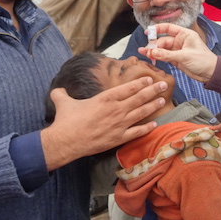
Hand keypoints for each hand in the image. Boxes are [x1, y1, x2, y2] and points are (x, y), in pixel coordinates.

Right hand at [41, 77, 166, 170]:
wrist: (66, 140)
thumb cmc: (66, 120)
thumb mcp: (63, 102)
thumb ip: (62, 94)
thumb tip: (57, 90)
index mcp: (105, 98)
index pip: (127, 88)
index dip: (140, 83)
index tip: (149, 78)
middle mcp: (115, 109)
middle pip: (139, 98)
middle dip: (153, 90)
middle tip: (164, 84)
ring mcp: (119, 124)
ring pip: (141, 113)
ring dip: (152, 105)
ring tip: (162, 99)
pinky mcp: (118, 138)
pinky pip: (137, 132)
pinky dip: (146, 128)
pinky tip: (155, 123)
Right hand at [141, 23, 217, 81]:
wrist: (210, 73)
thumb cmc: (203, 60)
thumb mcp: (185, 56)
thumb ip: (168, 54)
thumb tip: (153, 52)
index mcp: (185, 35)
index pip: (169, 28)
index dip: (158, 29)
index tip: (148, 32)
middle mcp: (180, 41)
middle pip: (163, 40)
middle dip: (154, 45)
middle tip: (147, 50)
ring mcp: (177, 50)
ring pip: (162, 49)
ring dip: (154, 51)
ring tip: (144, 53)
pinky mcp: (176, 59)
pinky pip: (164, 56)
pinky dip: (157, 57)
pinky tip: (150, 57)